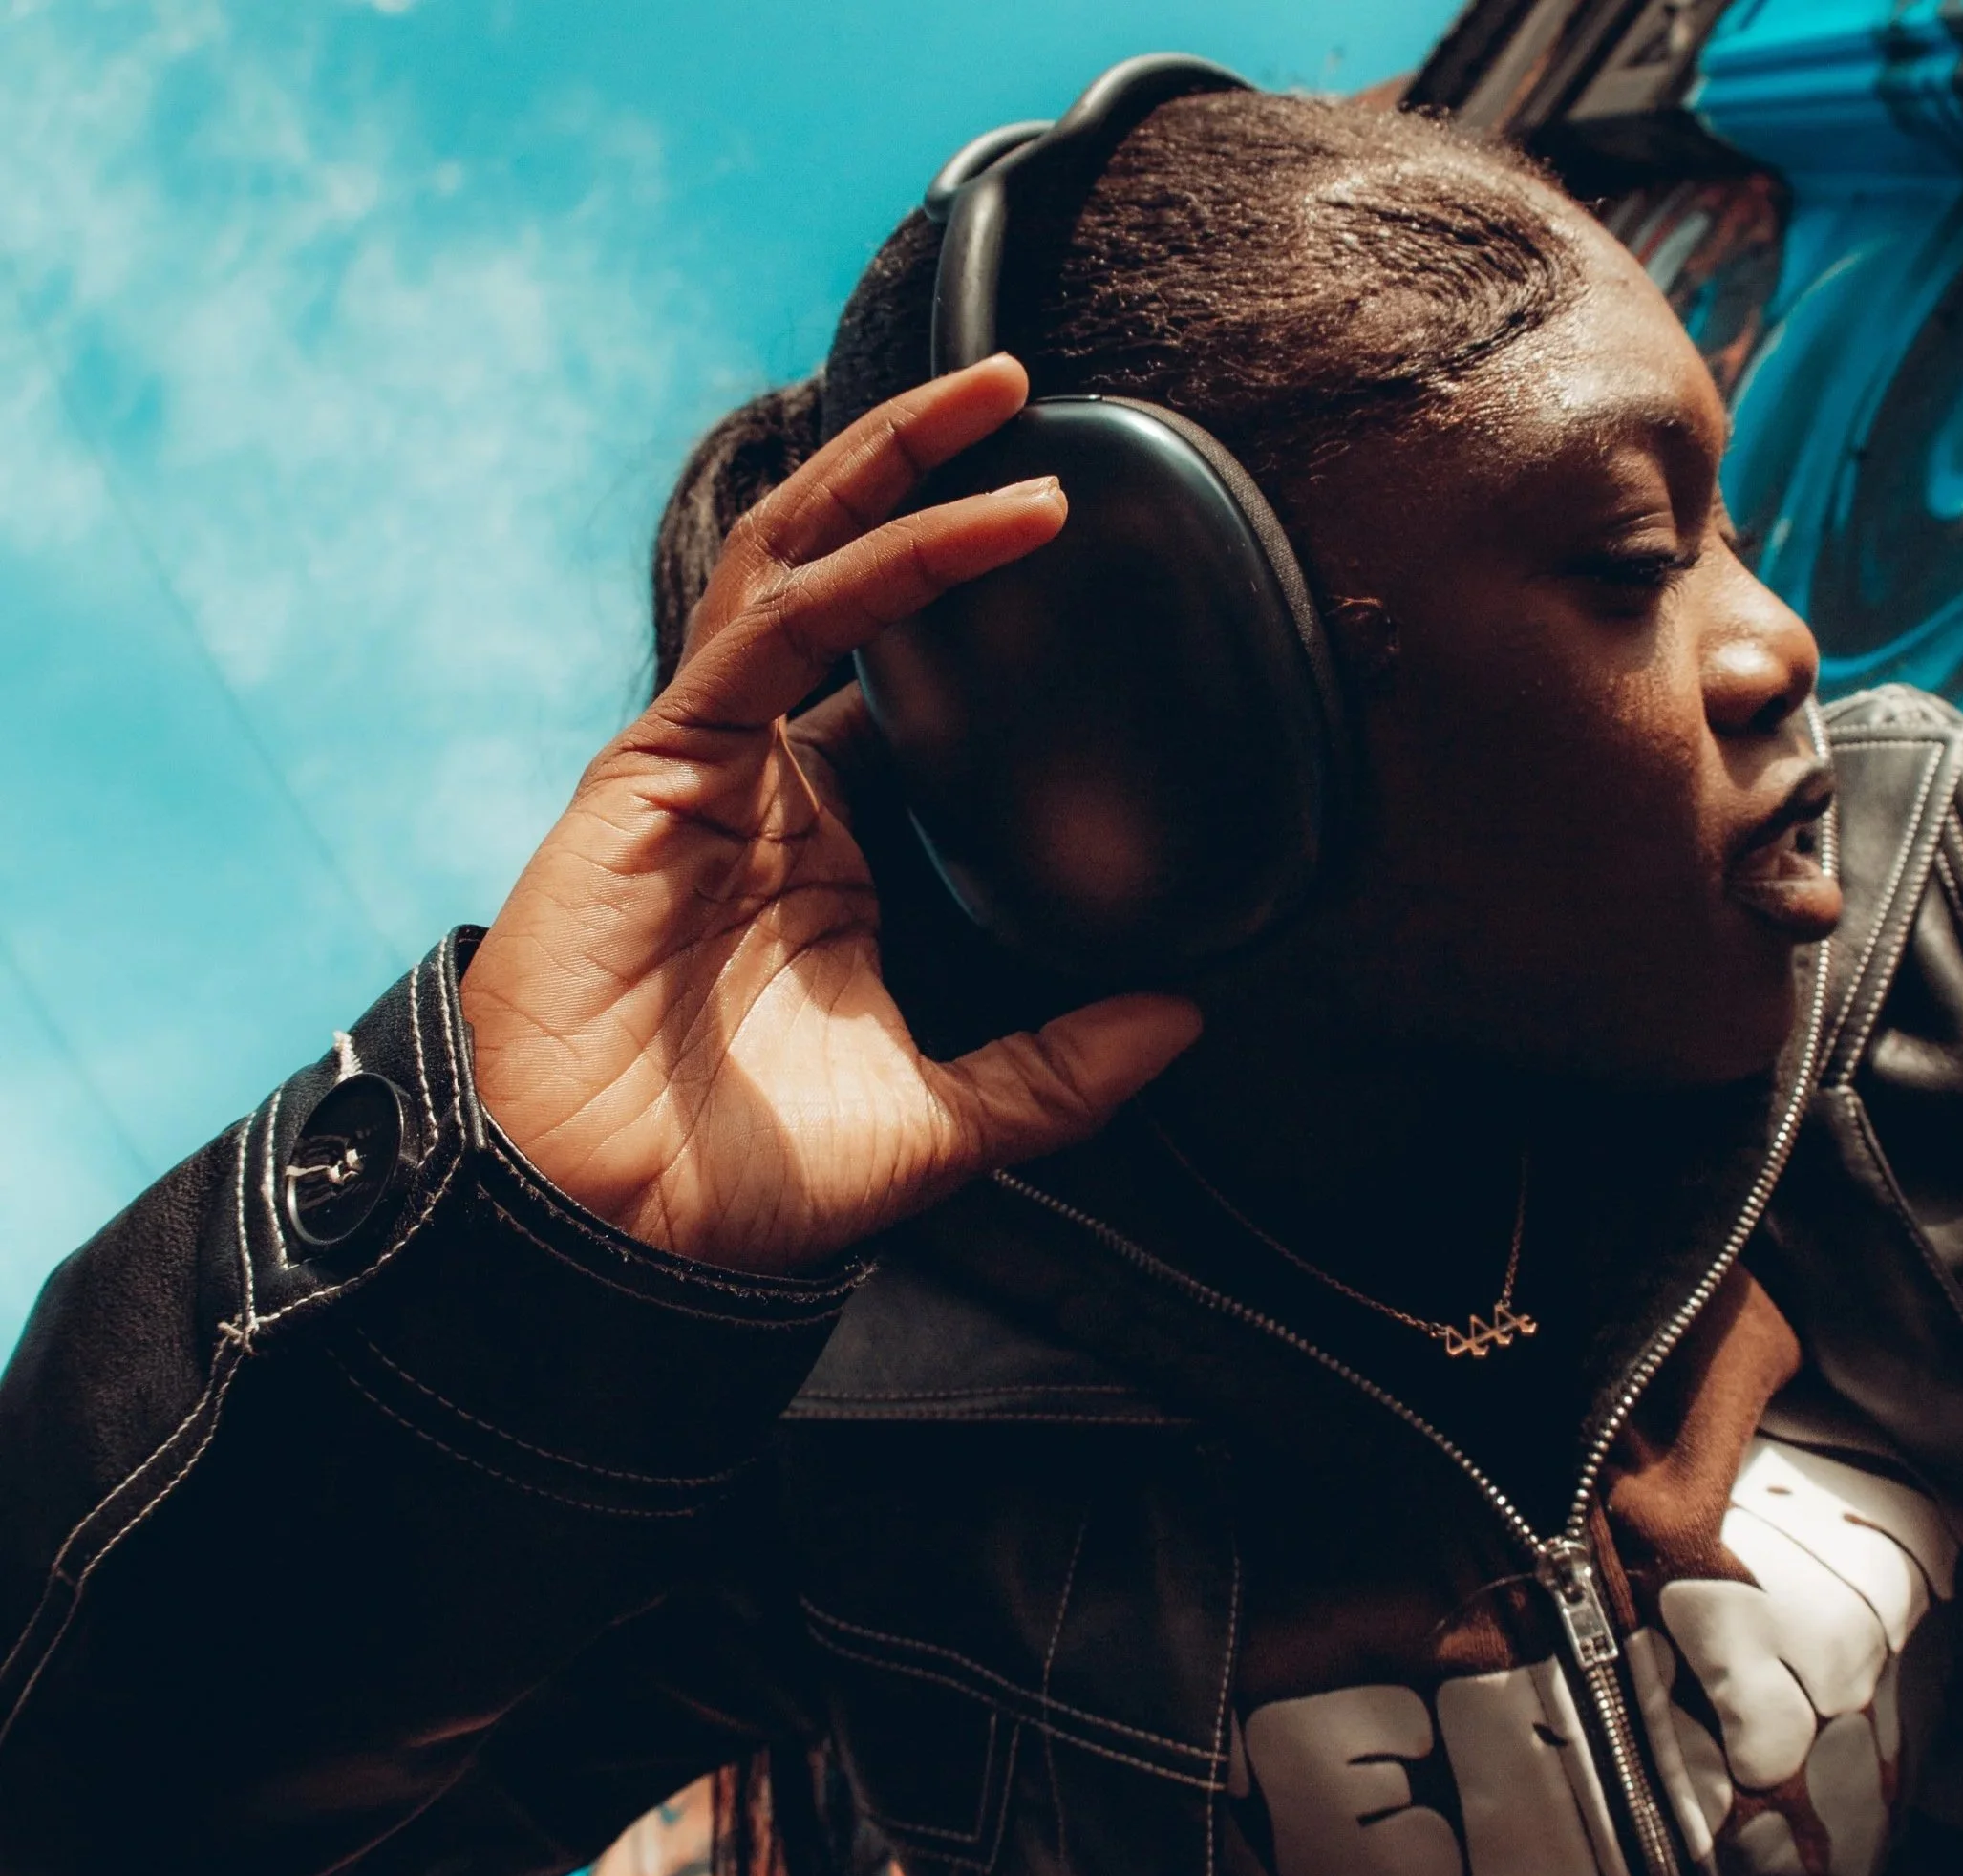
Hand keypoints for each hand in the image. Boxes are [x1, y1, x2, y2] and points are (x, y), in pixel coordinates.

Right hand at [460, 357, 1200, 1273]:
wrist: (613, 1228)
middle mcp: (775, 790)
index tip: (1082, 565)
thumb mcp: (950, 1120)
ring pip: (806, 565)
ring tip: (1000, 398)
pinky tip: (973, 523)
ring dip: (898, 472)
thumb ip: (1065, 1071)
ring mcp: (716, 762)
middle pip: (855, 590)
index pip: (914, 700)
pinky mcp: (665, 757)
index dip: (980, 620)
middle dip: (932, 483)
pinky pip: (776, 625)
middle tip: (1034, 405)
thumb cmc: (749, 1183)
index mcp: (833, 860)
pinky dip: (876, 565)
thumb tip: (1188, 1018)